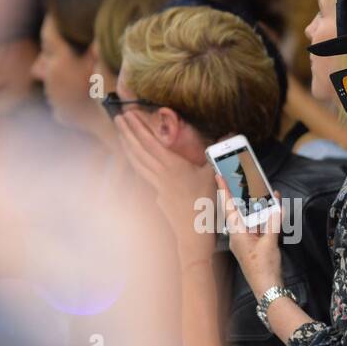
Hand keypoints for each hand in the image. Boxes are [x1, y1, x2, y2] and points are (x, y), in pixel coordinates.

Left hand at [114, 111, 214, 256]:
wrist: (194, 231)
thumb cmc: (205, 203)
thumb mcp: (213, 175)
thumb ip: (216, 154)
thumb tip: (229, 134)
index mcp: (172, 166)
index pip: (150, 142)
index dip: (138, 127)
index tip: (129, 114)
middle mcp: (160, 174)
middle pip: (138, 150)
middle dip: (127, 132)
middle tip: (117, 117)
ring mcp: (156, 185)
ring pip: (136, 161)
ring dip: (127, 145)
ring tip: (120, 133)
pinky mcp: (157, 194)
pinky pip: (141, 173)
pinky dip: (134, 161)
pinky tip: (131, 157)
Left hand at [217, 173, 282, 296]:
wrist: (268, 290)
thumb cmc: (264, 269)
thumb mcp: (270, 243)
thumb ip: (273, 223)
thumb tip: (276, 208)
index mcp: (237, 234)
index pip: (229, 208)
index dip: (224, 191)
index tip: (218, 176)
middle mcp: (239, 236)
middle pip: (239, 211)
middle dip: (243, 195)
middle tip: (243, 179)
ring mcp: (246, 242)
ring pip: (250, 219)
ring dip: (257, 207)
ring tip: (264, 192)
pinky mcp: (254, 246)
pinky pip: (258, 227)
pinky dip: (265, 219)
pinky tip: (273, 210)